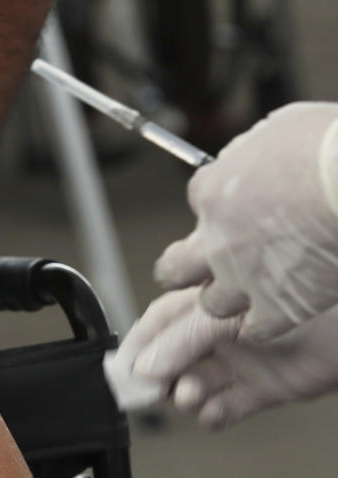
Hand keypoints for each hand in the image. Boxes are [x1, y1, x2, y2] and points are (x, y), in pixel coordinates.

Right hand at [117, 287, 337, 428]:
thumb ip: (185, 339)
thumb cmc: (302, 302)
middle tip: (145, 392)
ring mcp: (241, 360)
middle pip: (172, 357)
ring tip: (188, 396)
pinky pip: (228, 407)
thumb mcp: (229, 314)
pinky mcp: (263, 389)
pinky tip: (212, 412)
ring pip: (197, 383)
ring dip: (187, 394)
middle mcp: (219, 332)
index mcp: (206, 301)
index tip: (120, 370)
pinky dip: (215, 414)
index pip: (158, 322)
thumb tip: (146, 366)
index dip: (137, 345)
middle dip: (156, 376)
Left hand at [154, 102, 337, 340]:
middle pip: (175, 268)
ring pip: (211, 303)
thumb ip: (253, 151)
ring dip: (226, 299)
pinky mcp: (276, 308)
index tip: (234, 207)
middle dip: (185, 268)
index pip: (196, 201)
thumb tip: (250, 156)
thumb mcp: (280, 128)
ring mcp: (242, 277)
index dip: (215, 206)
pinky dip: (263, 325)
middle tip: (198, 269)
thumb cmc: (331, 148)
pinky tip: (278, 315)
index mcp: (212, 191)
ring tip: (248, 293)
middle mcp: (216, 238)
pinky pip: (254, 330)